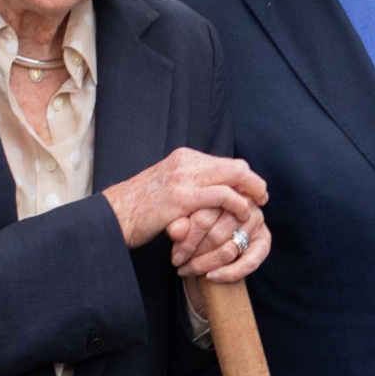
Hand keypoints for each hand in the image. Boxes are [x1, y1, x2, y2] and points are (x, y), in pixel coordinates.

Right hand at [102, 148, 267, 252]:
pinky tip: (242, 214)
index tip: (253, 190)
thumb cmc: (139, 208)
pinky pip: (221, 196)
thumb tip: (217, 191)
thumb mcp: (168, 187)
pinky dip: (238, 204)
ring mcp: (183, 179)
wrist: (111, 217)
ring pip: (233, 176)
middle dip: (253, 182)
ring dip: (251, 192)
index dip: (244, 177)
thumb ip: (191, 184)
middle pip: (234, 166)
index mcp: (184, 158)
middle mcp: (186, 163)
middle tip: (263, 198)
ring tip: (257, 207)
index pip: (225, 162)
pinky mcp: (181, 198)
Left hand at [167, 203, 270, 282]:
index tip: (174, 256)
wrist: (207, 234)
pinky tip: (211, 277)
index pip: (203, 218)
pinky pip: (250, 262)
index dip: (187, 241)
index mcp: (222, 190)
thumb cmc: (190, 222)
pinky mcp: (264, 239)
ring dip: (205, 265)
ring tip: (187, 270)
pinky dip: (229, 273)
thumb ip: (177, 223)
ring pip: (228, 249)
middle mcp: (243, 201)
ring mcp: (256, 219)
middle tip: (178, 264)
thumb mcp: (179, 219)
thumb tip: (176, 232)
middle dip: (195, 254)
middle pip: (216, 234)